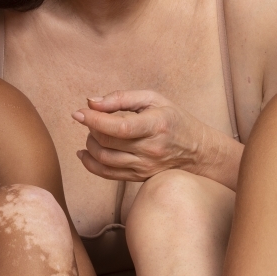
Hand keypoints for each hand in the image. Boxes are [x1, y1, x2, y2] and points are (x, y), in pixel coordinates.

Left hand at [72, 89, 214, 182]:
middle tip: (91, 118)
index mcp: (156, 126)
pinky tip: (85, 153)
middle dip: (91, 129)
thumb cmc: (173, 119)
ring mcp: (145, 167)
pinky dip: (90, 164)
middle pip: (108, 144)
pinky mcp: (139, 178)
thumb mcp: (153, 99)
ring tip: (92, 133)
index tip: (78, 113)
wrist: (198, 151)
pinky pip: (108, 175)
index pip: (119, 127)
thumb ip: (121, 98)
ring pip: (105, 160)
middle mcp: (151, 150)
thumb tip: (91, 102)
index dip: (94, 120)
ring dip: (90, 145)